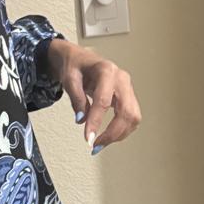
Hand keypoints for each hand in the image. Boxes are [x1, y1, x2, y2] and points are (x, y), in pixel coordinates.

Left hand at [47, 38, 141, 154]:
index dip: (96, 122)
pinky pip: (131, 117)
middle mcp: (121, 79)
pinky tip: (108, 137)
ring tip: (100, 144)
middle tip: (95, 145)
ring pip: (133, 117)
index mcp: (106, 71)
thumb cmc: (74, 65)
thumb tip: (82, 120)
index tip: (88, 139)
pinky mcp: (127, 97)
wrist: (80, 59)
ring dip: (119, 135)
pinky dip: (122, 130)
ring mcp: (127, 88)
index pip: (103, 101)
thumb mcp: (69, 79)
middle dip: (113, 133)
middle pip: (127, 112)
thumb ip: (76, 99)